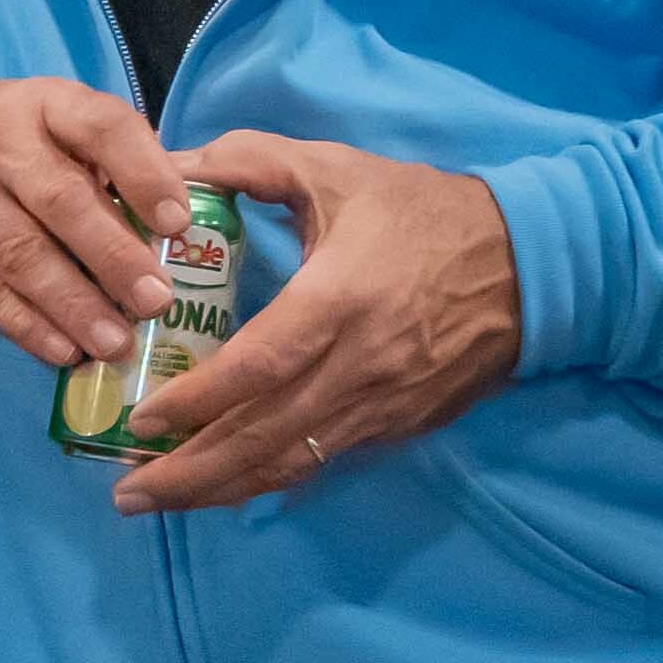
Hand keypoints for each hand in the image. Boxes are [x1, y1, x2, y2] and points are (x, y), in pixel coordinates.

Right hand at [0, 75, 186, 371]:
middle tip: (156, 302)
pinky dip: (26, 325)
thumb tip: (175, 233)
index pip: (101, 126)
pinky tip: (63, 349)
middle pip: (60, 201)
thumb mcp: (50, 121)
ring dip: (73, 305)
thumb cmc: (3, 139)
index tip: (179, 223)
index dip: (144, 174)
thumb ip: (107, 161)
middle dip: (113, 256)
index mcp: (42, 105)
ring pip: (19, 255)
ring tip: (117, 342)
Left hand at [114, 135, 527, 512]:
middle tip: (126, 495)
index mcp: (340, 299)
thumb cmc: (425, 212)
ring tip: (158, 501)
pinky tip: (225, 488)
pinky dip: (270, 479)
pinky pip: (324, 460)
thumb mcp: (338, 169)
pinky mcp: (402, 424)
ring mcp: (384, 403)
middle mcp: (360, 365)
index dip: (198, 401)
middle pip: (266, 436)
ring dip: (222, 489)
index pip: (259, 367)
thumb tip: (174, 163)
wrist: (535, 261)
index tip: (142, 419)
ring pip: (292, 462)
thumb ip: (252, 161)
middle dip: (192, 472)